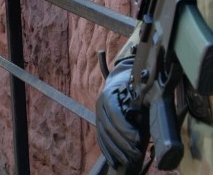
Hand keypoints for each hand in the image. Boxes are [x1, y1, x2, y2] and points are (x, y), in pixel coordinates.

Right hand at [95, 57, 145, 171]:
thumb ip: (144, 106)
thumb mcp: (143, 94)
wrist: (120, 81)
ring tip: (128, 162)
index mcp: (110, 96)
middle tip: (136, 156)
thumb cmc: (136, 88)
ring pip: (104, 136)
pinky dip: (108, 152)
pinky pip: (100, 140)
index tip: (138, 140)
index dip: (126, 129)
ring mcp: (97, 115)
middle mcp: (100, 106)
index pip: (115, 115)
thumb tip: (146, 121)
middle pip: (108, 128)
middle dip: (122, 144)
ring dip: (115, 151)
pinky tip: (114, 162)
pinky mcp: (99, 124)